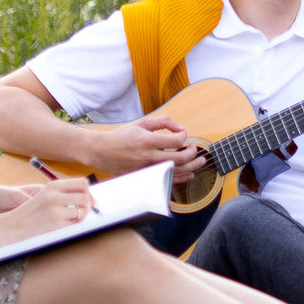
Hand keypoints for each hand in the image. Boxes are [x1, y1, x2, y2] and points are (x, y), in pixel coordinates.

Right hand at [0, 178, 92, 252]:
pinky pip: (74, 225)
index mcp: (53, 186)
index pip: (82, 182)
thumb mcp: (44, 196)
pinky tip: (60, 228)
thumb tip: (90, 198)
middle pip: (85, 197)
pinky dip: (71, 228)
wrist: (10, 228)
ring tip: (68, 222)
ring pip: (82, 212)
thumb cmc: (30, 214)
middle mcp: (55, 195)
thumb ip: (64, 194)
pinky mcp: (56, 225)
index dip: (88, 192)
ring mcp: (56, 211)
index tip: (87, 200)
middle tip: (80, 214)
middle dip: (87, 207)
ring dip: (79, 218)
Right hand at [80, 113, 205, 181]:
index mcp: (147, 141)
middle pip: (179, 159)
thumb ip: (163, 122)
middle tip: (197, 150)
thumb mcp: (142, 123)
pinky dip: (180, 178)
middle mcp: (148, 157)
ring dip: (191, 168)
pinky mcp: (145, 178)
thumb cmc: (123, 136)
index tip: (182, 135)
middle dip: (193, 154)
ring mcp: (147, 169)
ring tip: (200, 162)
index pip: (175, 141)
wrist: (102, 151)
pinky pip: (166, 181)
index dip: (183, 137)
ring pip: (175, 172)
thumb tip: (181, 128)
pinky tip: (189, 175)